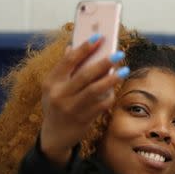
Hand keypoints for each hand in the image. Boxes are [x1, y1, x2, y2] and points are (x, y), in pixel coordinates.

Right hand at [39, 37, 125, 166]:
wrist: (53, 136)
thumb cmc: (57, 104)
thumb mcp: (54, 87)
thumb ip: (64, 69)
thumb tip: (72, 47)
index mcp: (50, 82)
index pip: (68, 60)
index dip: (84, 48)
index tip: (99, 37)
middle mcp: (59, 94)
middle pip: (85, 75)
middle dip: (103, 63)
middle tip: (119, 53)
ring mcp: (70, 108)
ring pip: (95, 90)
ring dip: (111, 79)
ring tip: (124, 70)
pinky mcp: (82, 119)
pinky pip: (100, 105)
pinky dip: (109, 96)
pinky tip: (115, 89)